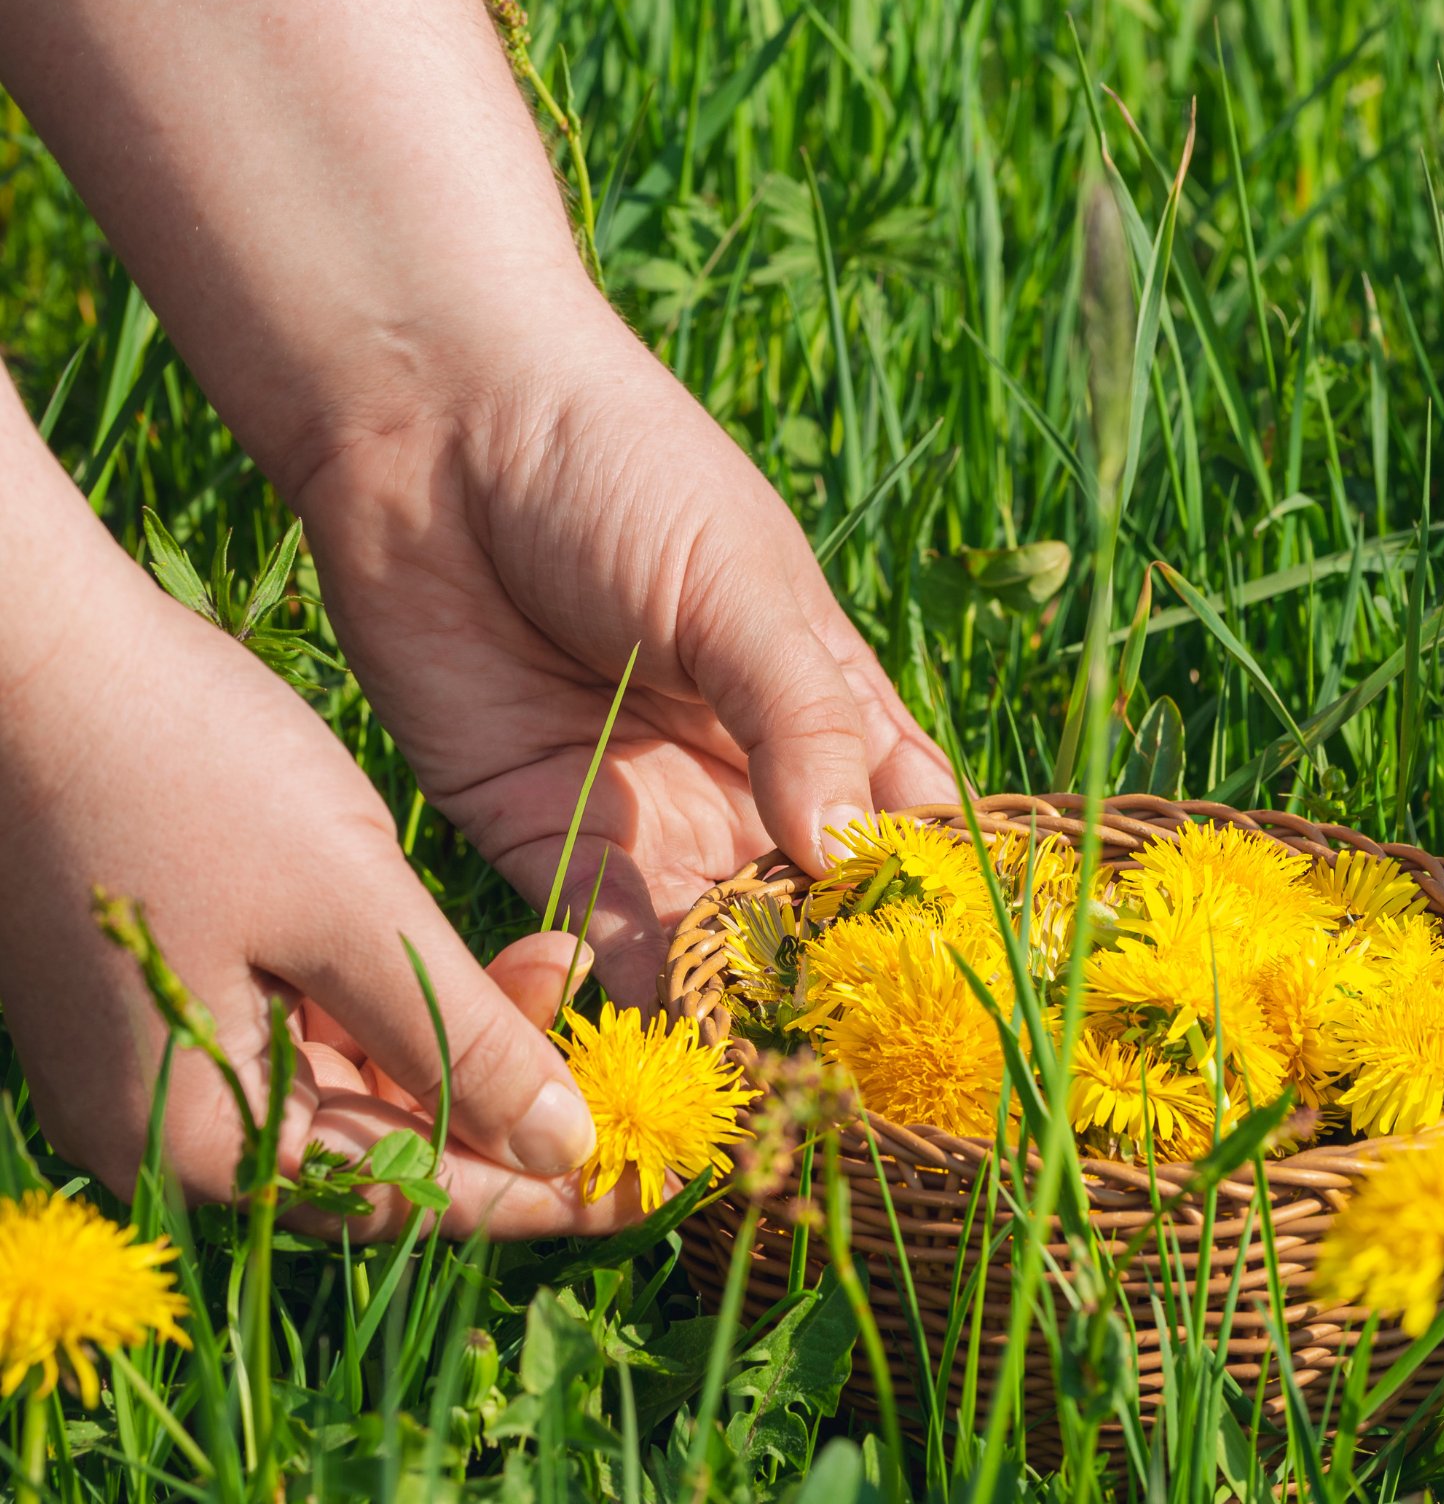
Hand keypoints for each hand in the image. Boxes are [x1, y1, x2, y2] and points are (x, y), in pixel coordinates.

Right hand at [0, 502, 634, 1239]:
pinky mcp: (161, 998)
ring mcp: (154, 1067)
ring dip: (462, 1039)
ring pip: (355, 1090)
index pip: (415, 1199)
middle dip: (511, 1102)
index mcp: (204, 1142)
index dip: (545, 1190)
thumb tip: (570, 1158)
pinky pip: (305, 1037)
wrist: (27, 648)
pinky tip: (476, 952)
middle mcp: (166, 1134)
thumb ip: (464, 1044)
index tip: (649, 1181)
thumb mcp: (353, 912)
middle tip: (621, 1059)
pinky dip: (394, 1003)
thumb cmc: (185, 768)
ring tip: (558, 963)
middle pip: (385, 1152)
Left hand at [293, 283, 954, 1002]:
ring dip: (734, 1005)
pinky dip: (632, 994)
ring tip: (765, 1073)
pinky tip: (665, 1039)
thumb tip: (851, 854)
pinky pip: (599, 940)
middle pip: (808, 909)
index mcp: (821, 708)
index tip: (951, 980)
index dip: (924, 900)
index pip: (899, 827)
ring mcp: (646, 816)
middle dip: (828, 980)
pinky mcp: (542, 839)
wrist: (431, 430)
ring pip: (710, 943)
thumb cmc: (617, 471)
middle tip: (853, 1061)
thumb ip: (801, 718)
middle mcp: (743, 780)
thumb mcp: (739, 587)